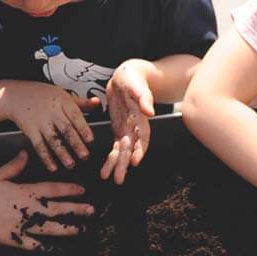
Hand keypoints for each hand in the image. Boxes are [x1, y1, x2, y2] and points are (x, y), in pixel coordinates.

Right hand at [0, 152, 93, 249]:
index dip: (70, 189)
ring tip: (82, 229)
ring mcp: (25, 226)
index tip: (82, 190)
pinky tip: (60, 250)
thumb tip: (25, 154)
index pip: (53, 189)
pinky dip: (49, 248)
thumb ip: (14, 166)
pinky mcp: (18, 240)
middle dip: (77, 209)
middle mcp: (30, 209)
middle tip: (92, 210)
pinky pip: (37, 246)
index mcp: (26, 192)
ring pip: (52, 228)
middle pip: (59, 209)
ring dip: (69, 228)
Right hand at [2, 82, 99, 171]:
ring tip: (70, 164)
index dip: (83, 128)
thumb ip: (80, 102)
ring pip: (53, 139)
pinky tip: (52, 166)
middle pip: (65, 129)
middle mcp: (51, 111)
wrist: (14, 95)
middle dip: (76, 144)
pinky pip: (39, 145)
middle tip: (84, 155)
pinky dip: (46, 157)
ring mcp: (40, 121)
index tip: (90, 139)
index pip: (75, 116)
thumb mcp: (61, 94)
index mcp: (62, 101)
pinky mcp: (29, 130)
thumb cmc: (40, 95)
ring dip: (62, 154)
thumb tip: (96, 102)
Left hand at [100, 59, 154, 184]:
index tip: (135, 160)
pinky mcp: (119, 129)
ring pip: (121, 151)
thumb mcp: (138, 85)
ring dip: (116, 165)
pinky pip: (115, 146)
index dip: (139, 149)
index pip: (142, 136)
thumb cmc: (134, 78)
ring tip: (109, 177)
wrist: (127, 76)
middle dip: (124, 164)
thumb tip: (150, 111)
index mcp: (140, 117)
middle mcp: (135, 126)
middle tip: (118, 178)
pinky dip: (111, 158)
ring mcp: (126, 129)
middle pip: (130, 148)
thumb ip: (144, 98)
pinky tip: (106, 169)